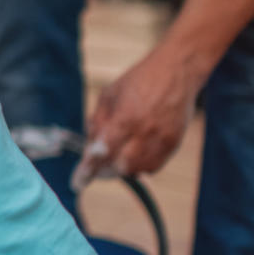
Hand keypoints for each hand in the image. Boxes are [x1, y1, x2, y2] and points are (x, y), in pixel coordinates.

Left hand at [87, 48, 206, 175]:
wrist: (176, 72)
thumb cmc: (138, 81)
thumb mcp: (109, 95)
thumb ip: (97, 123)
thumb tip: (88, 148)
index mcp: (125, 117)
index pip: (102, 153)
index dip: (88, 170)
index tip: (77, 182)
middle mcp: (144, 132)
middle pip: (119, 167)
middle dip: (104, 170)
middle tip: (97, 166)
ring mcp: (161, 139)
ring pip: (137, 170)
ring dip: (122, 168)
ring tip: (116, 155)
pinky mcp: (173, 143)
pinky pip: (153, 167)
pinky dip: (139, 166)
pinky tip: (133, 153)